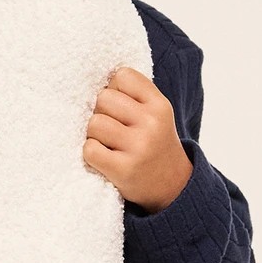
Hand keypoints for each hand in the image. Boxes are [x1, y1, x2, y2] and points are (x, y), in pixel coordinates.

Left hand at [84, 67, 192, 210]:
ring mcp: (138, 147)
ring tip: (109, 145)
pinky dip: (91, 154)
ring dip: (94, 135)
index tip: (120, 107)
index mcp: (159, 105)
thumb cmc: (154, 144)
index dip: (113, 90)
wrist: (172, 186)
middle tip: (112, 129)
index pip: (123, 76)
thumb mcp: (155, 114)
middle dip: (101, 113)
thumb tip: (95, 80)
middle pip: (103, 99)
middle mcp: (151, 123)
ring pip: (94, 124)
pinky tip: (105, 159)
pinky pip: (90, 149)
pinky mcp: (124, 169)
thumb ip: (133, 95)